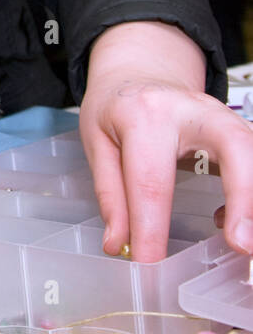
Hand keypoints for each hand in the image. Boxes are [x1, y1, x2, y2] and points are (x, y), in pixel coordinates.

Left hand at [81, 21, 252, 261]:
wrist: (137, 68)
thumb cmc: (114, 106)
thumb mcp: (96, 141)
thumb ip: (109, 193)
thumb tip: (118, 244)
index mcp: (146, 115)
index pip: (151, 181)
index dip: (152, 229)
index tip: (150, 265)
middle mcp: (194, 109)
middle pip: (235, 149)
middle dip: (244, 198)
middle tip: (241, 244)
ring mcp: (225, 114)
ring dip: (251, 199)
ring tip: (239, 241)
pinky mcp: (240, 126)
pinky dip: (248, 193)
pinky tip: (230, 220)